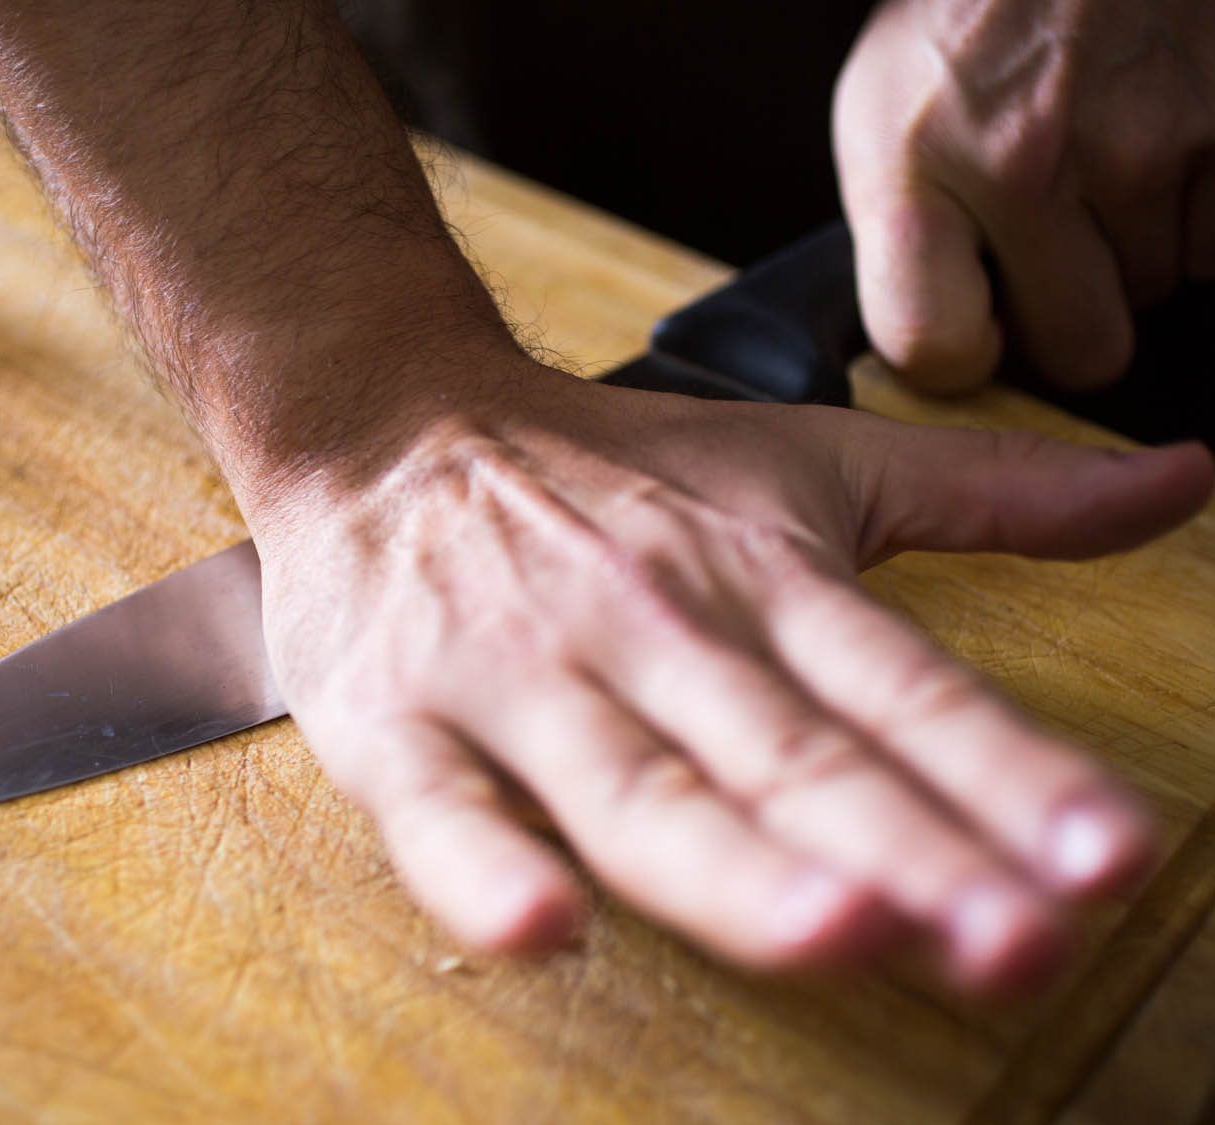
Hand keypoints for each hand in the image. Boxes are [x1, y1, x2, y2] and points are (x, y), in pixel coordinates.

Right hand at [245, 359, 1212, 992]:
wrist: (385, 421)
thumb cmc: (599, 466)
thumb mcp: (800, 461)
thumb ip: (988, 489)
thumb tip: (1182, 483)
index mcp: (756, 574)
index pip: (902, 687)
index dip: (1009, 772)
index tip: (1111, 855)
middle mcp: (653, 627)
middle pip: (791, 757)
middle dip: (907, 852)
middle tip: (1016, 939)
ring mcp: (523, 676)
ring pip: (637, 788)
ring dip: (732, 865)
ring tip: (834, 931)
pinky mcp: (399, 721)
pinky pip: (440, 807)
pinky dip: (482, 867)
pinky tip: (542, 926)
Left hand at [834, 0, 1214, 391]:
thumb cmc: (966, 16)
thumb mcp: (885, 115)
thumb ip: (905, 238)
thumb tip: (947, 350)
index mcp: (916, 166)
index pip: (933, 347)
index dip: (961, 357)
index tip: (973, 329)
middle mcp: (1027, 161)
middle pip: (1082, 350)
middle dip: (1074, 314)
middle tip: (1056, 245)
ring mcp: (1145, 139)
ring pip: (1165, 285)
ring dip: (1141, 246)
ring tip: (1106, 159)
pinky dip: (1201, 205)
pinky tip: (1163, 142)